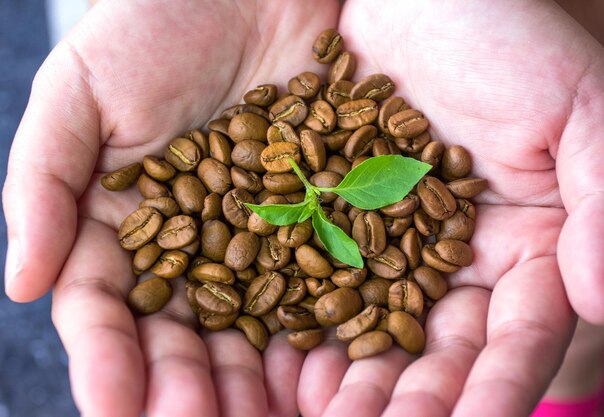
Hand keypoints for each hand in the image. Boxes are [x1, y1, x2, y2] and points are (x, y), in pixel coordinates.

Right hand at [3, 1, 340, 415]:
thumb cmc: (154, 24)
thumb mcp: (79, 93)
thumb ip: (41, 183)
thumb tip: (19, 281)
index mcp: (129, 225)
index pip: (110, 311)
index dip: (110, 362)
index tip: (114, 409)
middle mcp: (198, 242)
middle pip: (188, 335)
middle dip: (190, 389)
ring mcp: (265, 233)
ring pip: (258, 323)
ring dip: (257, 379)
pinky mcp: (325, 214)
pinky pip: (327, 277)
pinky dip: (325, 325)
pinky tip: (329, 366)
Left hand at [296, 1, 603, 415]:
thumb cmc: (509, 34)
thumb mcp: (584, 108)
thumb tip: (599, 300)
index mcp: (527, 244)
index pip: (516, 338)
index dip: (497, 390)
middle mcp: (456, 256)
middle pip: (437, 350)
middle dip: (411, 404)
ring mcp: (391, 241)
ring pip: (374, 330)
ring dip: (352, 384)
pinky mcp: (333, 216)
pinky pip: (317, 282)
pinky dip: (305, 327)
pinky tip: (284, 365)